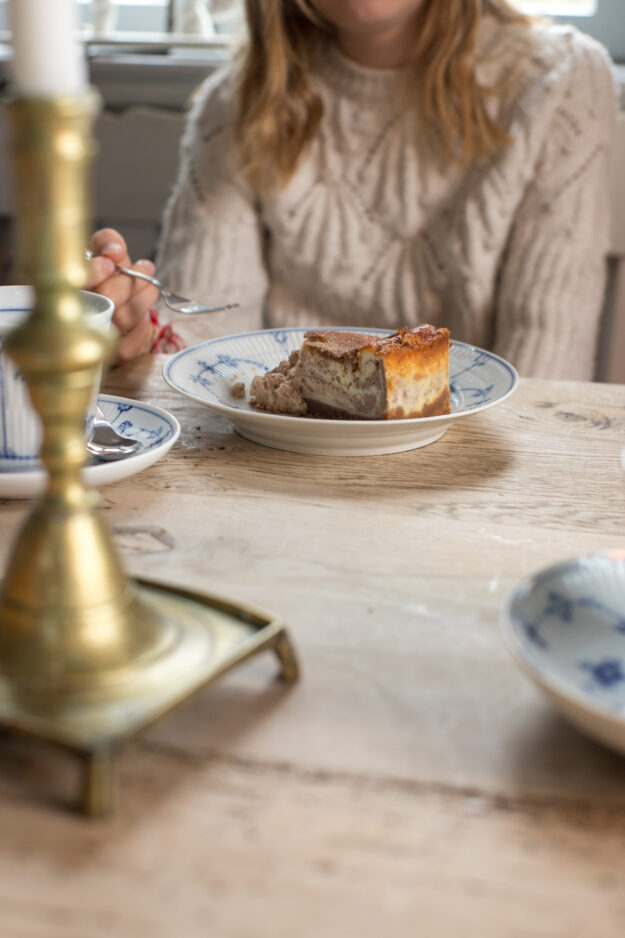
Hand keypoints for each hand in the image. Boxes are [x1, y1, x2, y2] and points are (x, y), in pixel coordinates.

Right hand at [85, 228, 159, 361]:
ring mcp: (92, 340)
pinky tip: (144, 316)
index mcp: (65, 288)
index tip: (113, 260)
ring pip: (122, 319)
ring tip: (150, 286)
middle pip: (106, 298)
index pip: (76, 280)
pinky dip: (143, 327)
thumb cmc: (107, 280)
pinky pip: (132, 344)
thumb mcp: (104, 251)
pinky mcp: (111, 358)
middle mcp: (73, 318)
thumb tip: (116, 252)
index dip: (95, 270)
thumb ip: (107, 242)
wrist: (116, 311)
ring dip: (143, 299)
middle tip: (145, 268)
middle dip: (130, 281)